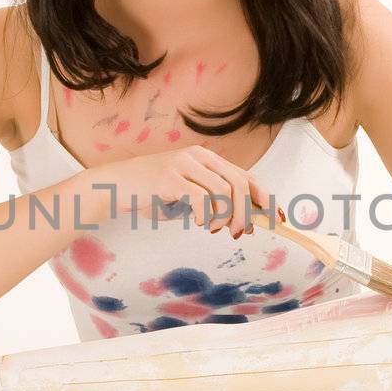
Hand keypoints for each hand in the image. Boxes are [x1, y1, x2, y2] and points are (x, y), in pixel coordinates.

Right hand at [86, 144, 273, 237]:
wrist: (113, 186)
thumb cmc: (150, 193)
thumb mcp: (185, 193)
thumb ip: (210, 200)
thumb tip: (244, 220)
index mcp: (205, 158)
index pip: (245, 176)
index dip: (265, 197)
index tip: (278, 218)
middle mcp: (197, 156)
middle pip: (238, 184)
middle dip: (246, 213)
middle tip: (239, 233)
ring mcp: (182, 165)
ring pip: (224, 191)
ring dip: (227, 217)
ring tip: (216, 230)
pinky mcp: (168, 179)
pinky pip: (201, 199)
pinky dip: (207, 216)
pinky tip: (201, 224)